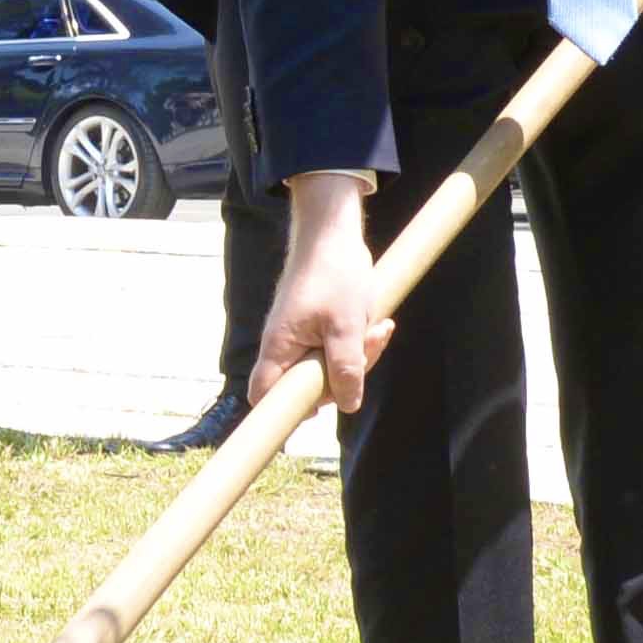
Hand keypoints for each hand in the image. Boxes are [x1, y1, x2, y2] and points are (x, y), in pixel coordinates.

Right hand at [256, 173, 387, 414]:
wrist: (334, 232)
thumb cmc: (333, 273)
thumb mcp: (347, 326)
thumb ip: (347, 369)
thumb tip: (348, 405)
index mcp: (279, 346)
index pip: (264, 393)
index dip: (285, 410)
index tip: (316, 411)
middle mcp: (285, 345)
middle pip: (309, 385)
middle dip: (345, 375)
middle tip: (369, 344)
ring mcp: (301, 336)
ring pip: (329, 367)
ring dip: (360, 354)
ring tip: (378, 327)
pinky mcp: (317, 327)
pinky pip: (338, 349)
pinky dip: (359, 342)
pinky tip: (378, 323)